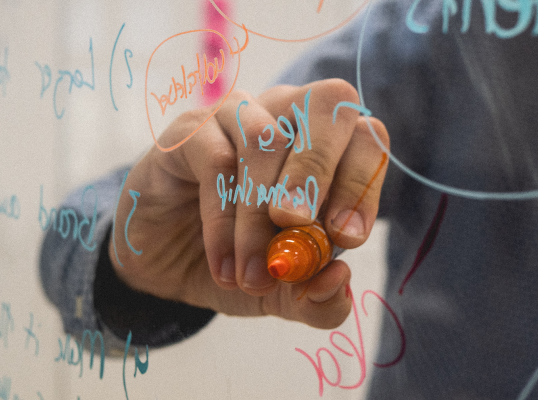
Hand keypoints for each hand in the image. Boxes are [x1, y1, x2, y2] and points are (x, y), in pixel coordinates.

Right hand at [110, 78, 388, 328]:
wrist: (170, 266)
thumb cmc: (242, 262)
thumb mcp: (287, 293)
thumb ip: (320, 299)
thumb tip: (339, 278)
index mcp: (329, 147)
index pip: (368, 139)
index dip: (363, 184)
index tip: (345, 239)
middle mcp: (290, 116)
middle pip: (327, 104)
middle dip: (318, 172)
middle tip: (296, 228)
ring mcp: (240, 115)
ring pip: (266, 139)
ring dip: (260, 215)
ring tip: (253, 275)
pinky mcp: (192, 131)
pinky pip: (216, 160)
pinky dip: (223, 220)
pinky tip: (223, 265)